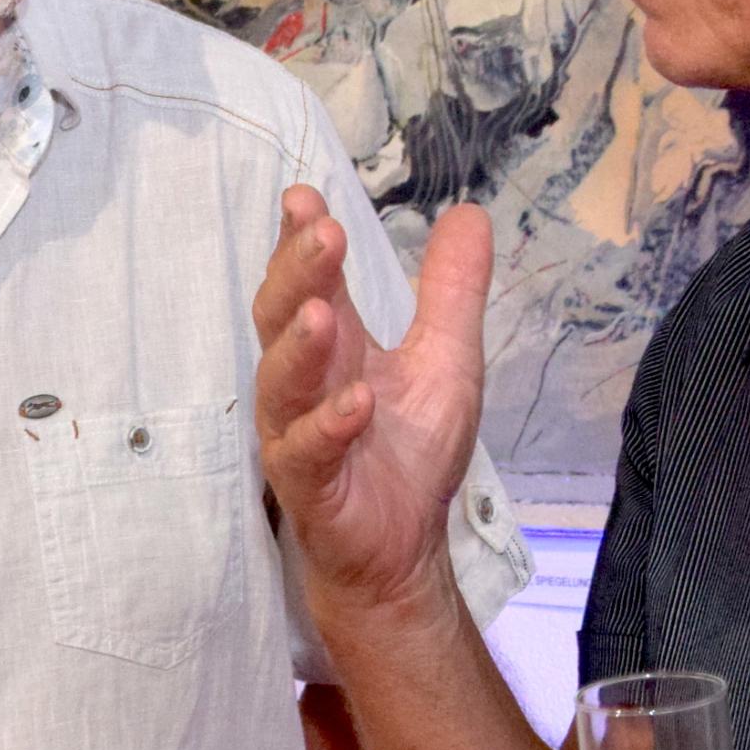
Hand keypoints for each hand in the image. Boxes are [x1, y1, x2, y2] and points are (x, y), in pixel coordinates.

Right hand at [251, 187, 490, 608]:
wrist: (402, 552)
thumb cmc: (410, 456)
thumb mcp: (446, 359)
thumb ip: (450, 292)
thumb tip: (468, 213)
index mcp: (334, 346)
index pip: (307, 281)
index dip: (301, 240)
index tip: (304, 197)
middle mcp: (303, 382)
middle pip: (281, 318)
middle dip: (297, 273)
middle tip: (321, 232)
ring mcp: (296, 433)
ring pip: (281, 383)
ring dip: (300, 347)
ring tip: (322, 312)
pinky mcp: (308, 486)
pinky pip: (307, 452)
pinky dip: (329, 426)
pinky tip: (358, 402)